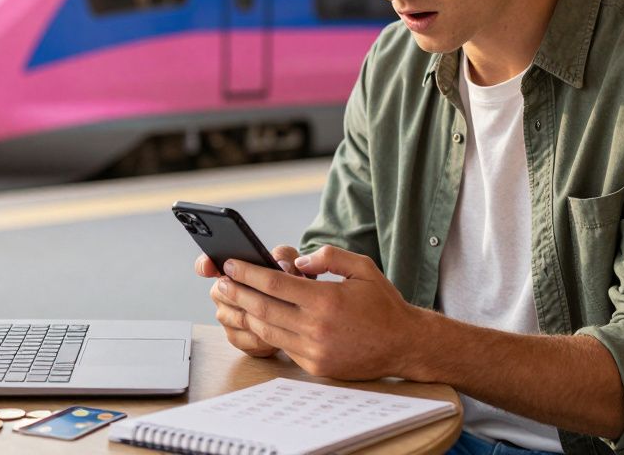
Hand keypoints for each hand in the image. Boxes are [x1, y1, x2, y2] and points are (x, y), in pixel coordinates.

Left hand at [219, 245, 425, 379]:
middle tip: (219, 282)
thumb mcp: (362, 268)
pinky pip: (283, 346)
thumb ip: (329, 257)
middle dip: (237, 294)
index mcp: (326, 300)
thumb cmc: (383, 303)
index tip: (230, 264)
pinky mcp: (315, 366)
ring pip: (268, 331)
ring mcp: (314, 351)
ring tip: (231, 300)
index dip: (248, 273)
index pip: (275, 284)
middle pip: (263, 308)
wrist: (404, 345)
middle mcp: (317, 328)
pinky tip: (257, 319)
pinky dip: (266, 332)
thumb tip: (297, 262)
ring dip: (246, 314)